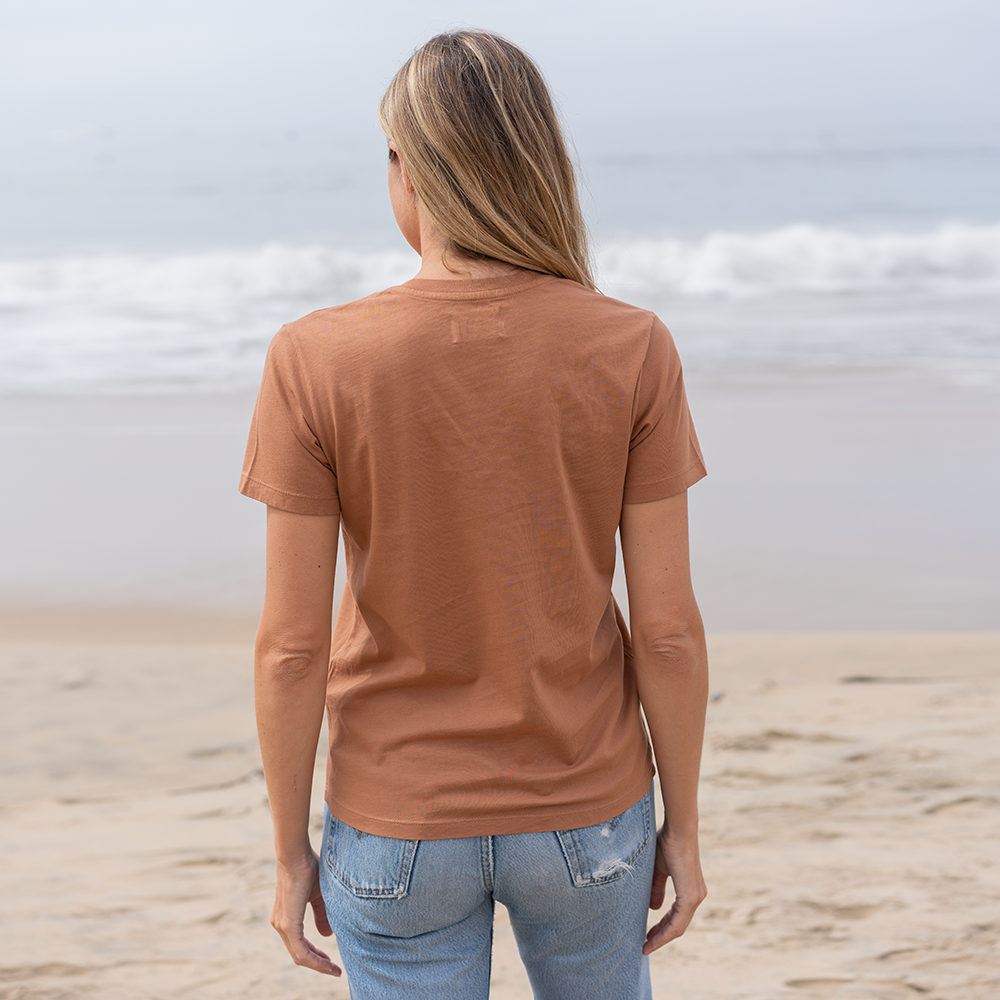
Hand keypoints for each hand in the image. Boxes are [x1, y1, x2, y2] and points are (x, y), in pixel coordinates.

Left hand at [271, 851, 341, 975]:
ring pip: (299, 955)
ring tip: (333, 970)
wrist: (297, 855)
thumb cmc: (308, 868)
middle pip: (299, 954)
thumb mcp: (318, 895)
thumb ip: (321, 914)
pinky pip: (301, 950)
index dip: (315, 955)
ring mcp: (282, 925)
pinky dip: (315, 960)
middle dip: (317, 964)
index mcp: (286, 916)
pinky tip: (327, 964)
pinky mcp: (288, 925)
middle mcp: (280, 924)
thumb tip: (327, 935)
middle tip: (334, 969)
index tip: (330, 961)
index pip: (299, 944)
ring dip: (318, 965)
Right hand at [643, 827, 706, 954]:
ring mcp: (695, 897)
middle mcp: (696, 895)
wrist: (677, 829)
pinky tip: (653, 938)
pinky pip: (678, 921)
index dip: (663, 927)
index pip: (677, 915)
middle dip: (661, 936)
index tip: (648, 935)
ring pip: (679, 926)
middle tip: (645, 944)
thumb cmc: (667, 843)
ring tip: (646, 945)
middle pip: (678, 924)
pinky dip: (665, 932)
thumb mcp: (659, 869)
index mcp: (690, 889)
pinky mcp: (690, 896)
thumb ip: (657, 888)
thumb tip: (654, 909)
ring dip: (662, 938)